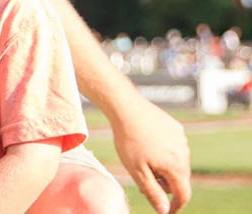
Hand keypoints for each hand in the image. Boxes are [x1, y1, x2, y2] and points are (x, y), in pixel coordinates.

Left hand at [111, 97, 190, 212]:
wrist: (126, 108)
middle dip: (165, 184)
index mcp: (176, 167)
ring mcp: (182, 139)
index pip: (183, 194)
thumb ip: (152, 192)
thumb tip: (163, 210)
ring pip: (177, 162)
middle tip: (144, 179)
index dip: (175, 206)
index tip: (165, 211)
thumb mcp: (137, 171)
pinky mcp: (176, 128)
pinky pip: (173, 146)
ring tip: (142, 159)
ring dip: (164, 167)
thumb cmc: (129, 140)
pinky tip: (146, 144)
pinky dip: (163, 152)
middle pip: (180, 178)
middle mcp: (185, 154)